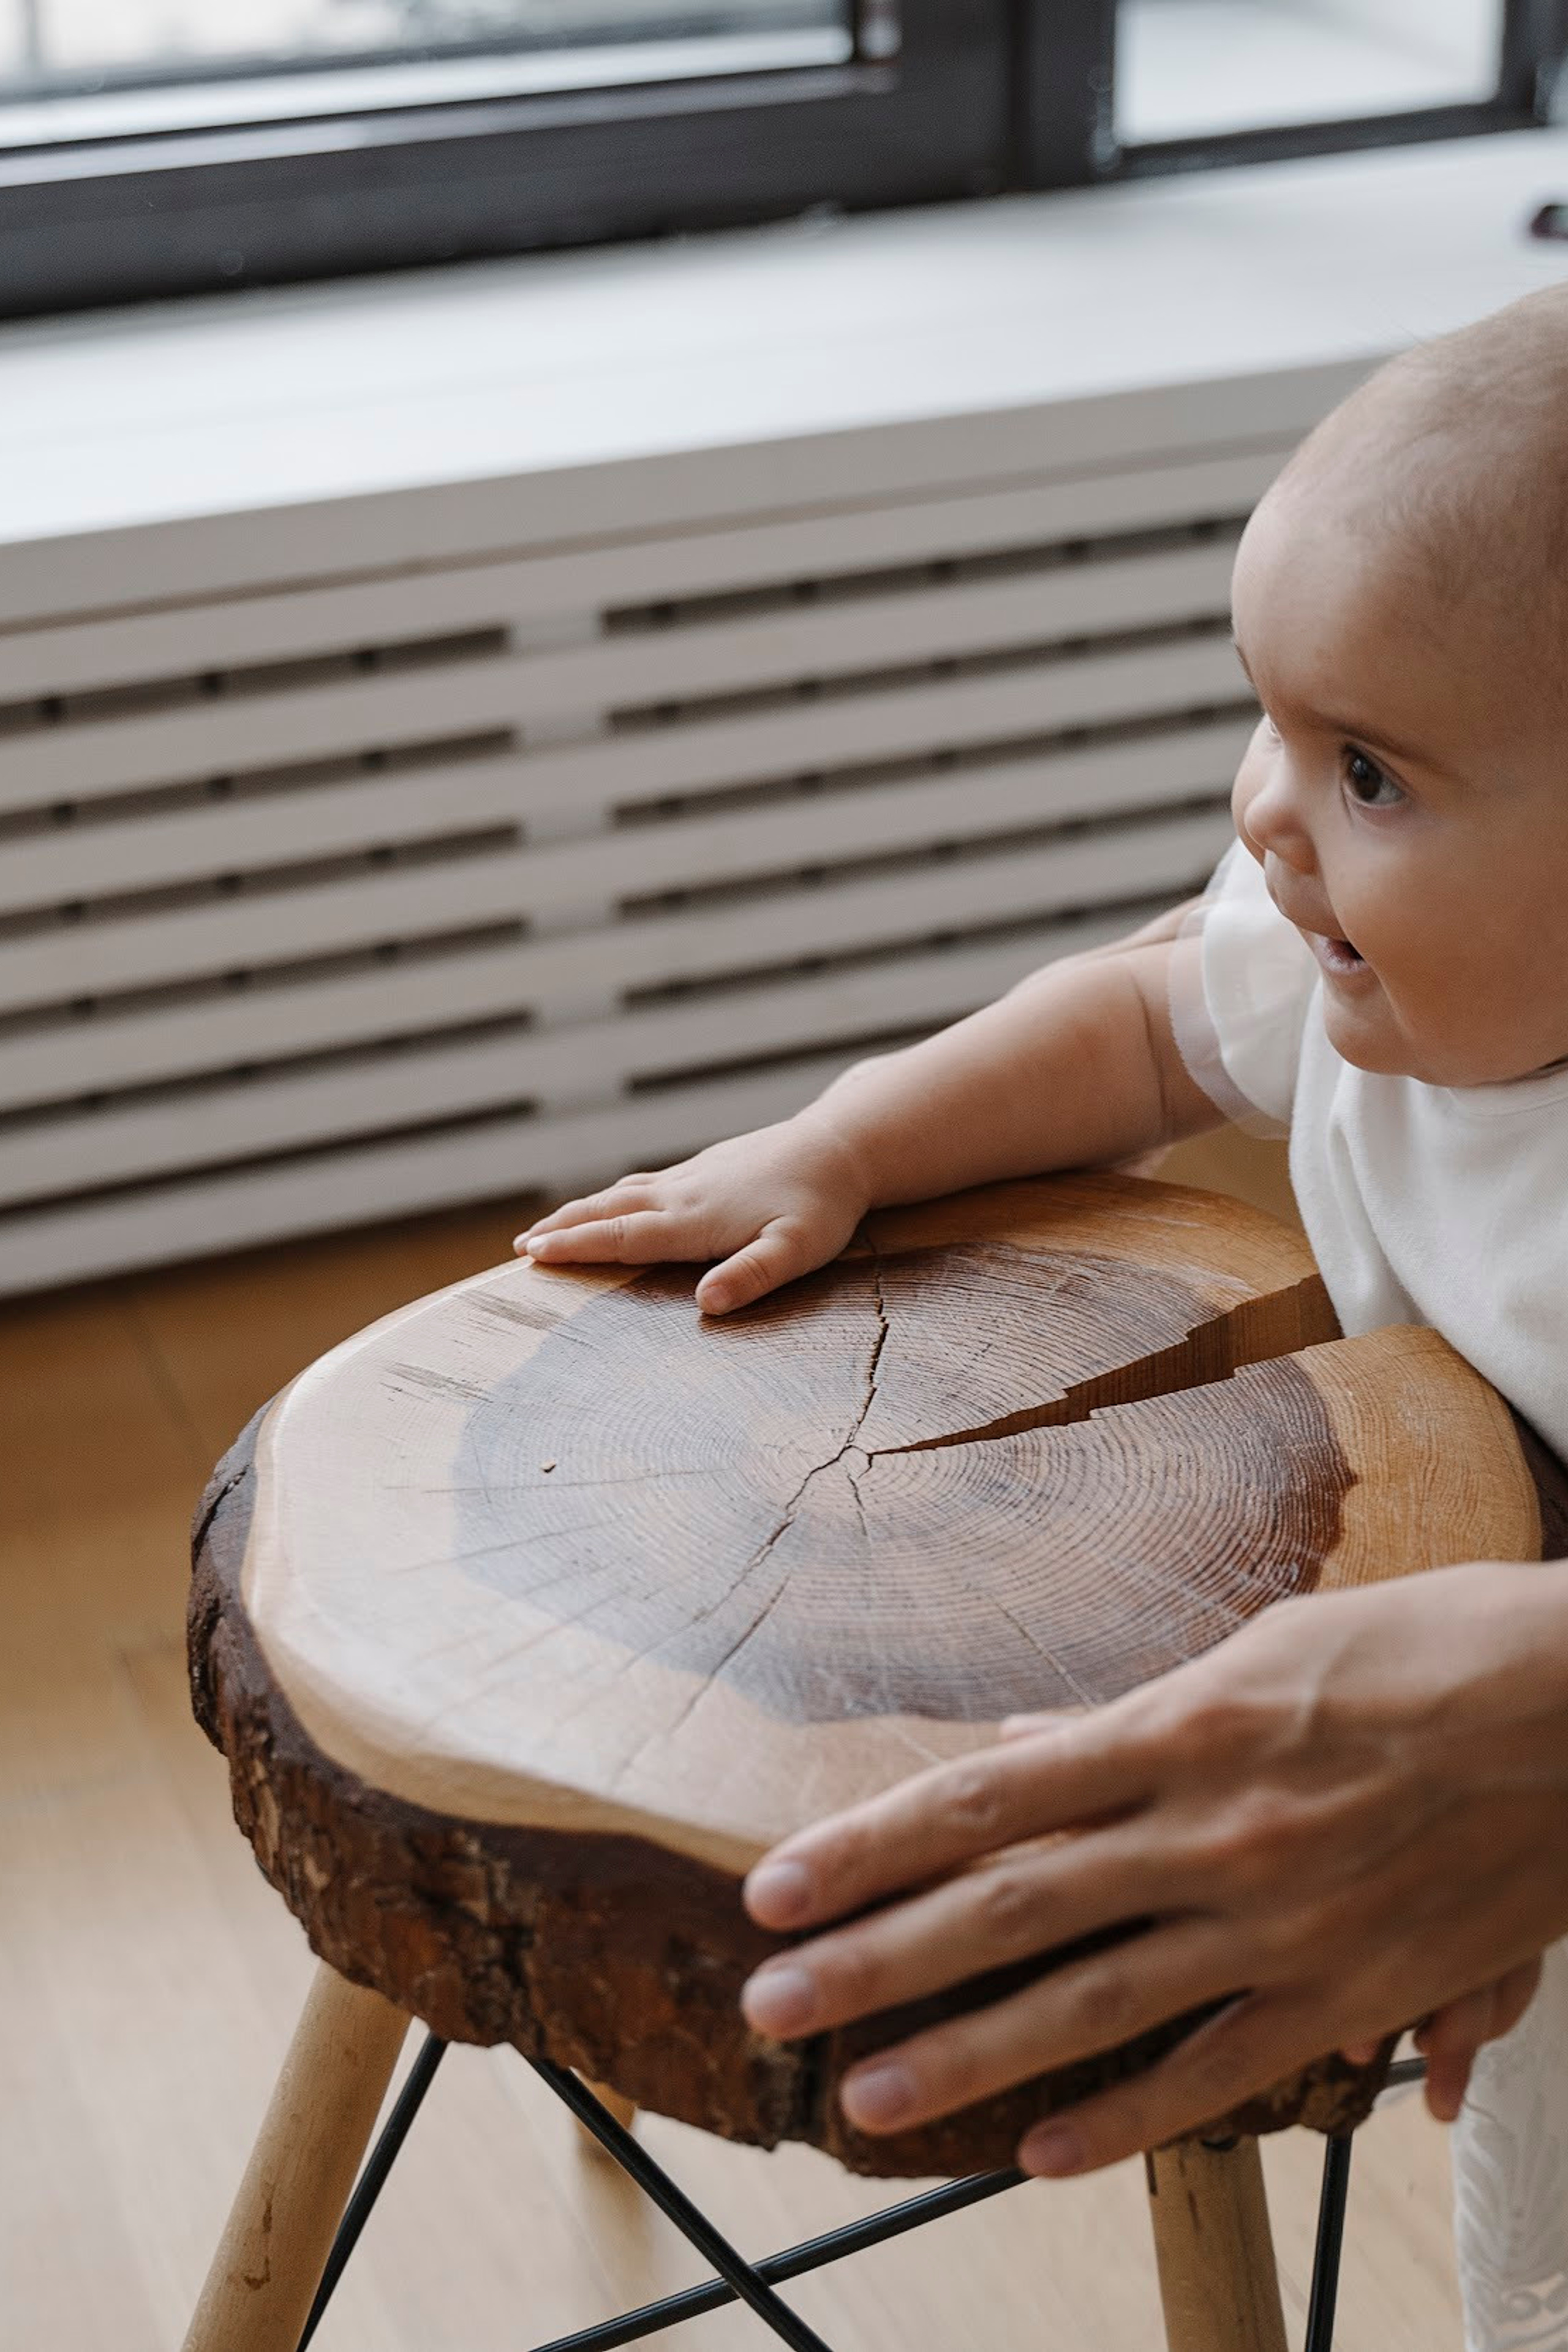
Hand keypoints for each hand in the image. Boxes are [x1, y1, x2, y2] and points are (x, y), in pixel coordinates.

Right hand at [516, 1111, 870, 1314]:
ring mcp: (692, 1177)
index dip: (576, 1246)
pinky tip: (614, 1202)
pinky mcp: (706, 1167)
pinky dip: (614, 1197)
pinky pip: (644, 1184)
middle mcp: (683, 1194)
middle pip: (609, 1211)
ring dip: (582, 1211)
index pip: (623, 1236)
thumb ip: (752, 1276)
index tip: (533, 1254)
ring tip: (549, 1227)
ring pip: (623, 1194)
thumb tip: (706, 1305)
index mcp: (695, 1219)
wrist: (841, 1145)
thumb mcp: (797, 1249)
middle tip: (520, 1248)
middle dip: (563, 1228)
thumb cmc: (823, 1204)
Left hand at [739, 1561, 1567, 2171]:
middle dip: (877, 1958)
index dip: (870, 1843)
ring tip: (866, 2094)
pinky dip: (1127, 2118)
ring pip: (1090, 2002)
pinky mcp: (1345, 1989)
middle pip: (1008, 1906)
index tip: (775, 1884)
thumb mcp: (1267, 1650)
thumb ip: (1143, 1718)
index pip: (986, 1793)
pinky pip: (1216, 2070)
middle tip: (770, 2002)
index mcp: (1182, 1724)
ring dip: (967, 2055)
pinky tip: (1040, 2154)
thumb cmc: (1425, 1649)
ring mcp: (1275, 1924)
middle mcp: (1208, 1829)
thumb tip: (1034, 1743)